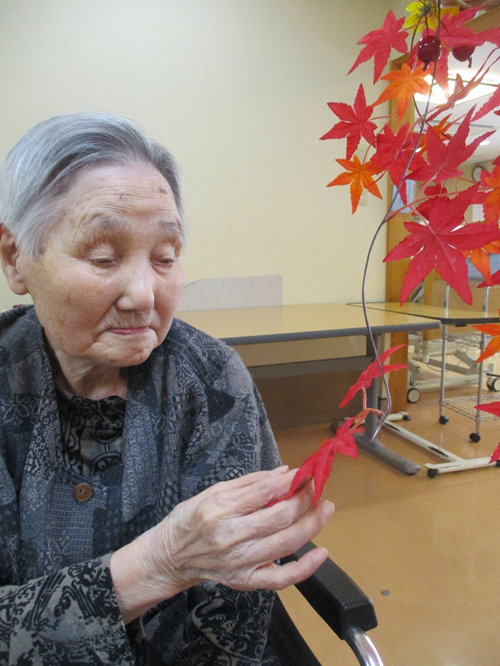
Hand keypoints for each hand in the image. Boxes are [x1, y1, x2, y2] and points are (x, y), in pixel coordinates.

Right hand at [110, 467, 333, 623]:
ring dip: (312, 524)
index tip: (305, 472)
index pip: (264, 492)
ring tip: (326, 508)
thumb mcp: (212, 491)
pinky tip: (321, 553)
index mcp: (219, 509)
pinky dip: (304, 568)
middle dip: (305, 499)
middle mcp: (230, 537)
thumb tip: (284, 472)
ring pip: (285, 544)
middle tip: (317, 487)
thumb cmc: (190, 519)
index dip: (290, 481)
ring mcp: (239, 562)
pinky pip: (280, 578)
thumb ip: (250, 482)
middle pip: (279, 517)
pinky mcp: (244, 581)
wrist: (170, 557)